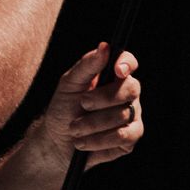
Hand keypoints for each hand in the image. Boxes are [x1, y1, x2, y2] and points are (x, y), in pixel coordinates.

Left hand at [38, 43, 143, 167]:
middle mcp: (127, 94)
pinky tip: (84, 142)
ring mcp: (132, 116)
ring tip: (74, 129)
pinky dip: (100, 140)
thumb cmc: (64, 108)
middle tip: (82, 104)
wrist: (58, 141)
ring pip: (123, 115)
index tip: (117, 70)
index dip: (126, 64)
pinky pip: (124, 136)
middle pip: (130, 89)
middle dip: (103, 98)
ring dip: (93, 123)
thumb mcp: (69, 84)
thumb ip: (86, 65)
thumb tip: (104, 47)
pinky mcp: (131, 137)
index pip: (128, 63)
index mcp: (113, 76)